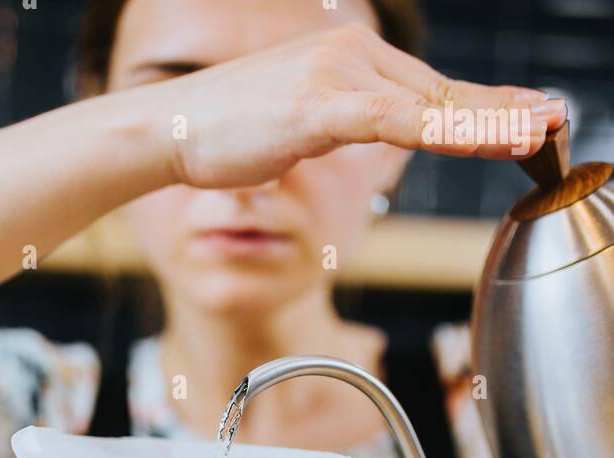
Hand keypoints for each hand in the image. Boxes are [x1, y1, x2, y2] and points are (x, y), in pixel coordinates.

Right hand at [145, 23, 565, 189]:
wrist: (171, 128)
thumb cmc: (226, 134)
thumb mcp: (297, 128)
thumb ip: (341, 125)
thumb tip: (370, 134)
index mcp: (347, 61)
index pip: (429, 89)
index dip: (482, 105)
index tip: (525, 116)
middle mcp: (350, 55)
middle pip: (440, 91)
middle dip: (500, 109)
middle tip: (552, 119)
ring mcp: (338, 75)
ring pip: (429, 103)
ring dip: (486, 121)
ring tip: (533, 132)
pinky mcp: (322, 103)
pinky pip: (397, 119)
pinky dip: (443, 128)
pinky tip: (475, 135)